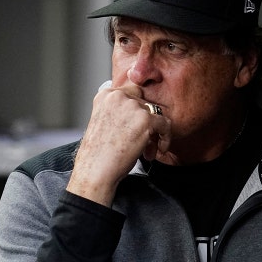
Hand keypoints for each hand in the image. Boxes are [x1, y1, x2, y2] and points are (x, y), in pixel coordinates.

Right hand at [66, 85, 170, 206]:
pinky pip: (165, 124)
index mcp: (105, 95)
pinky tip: (159, 149)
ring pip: (156, 114)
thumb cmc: (98, 153)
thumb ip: (120, 111)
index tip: (136, 127)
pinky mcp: (145, 119)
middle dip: (145, 124)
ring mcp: (132, 106)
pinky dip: (166, 137)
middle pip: (145, 104)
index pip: (133, 93)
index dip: (137, 111)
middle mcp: (118, 96)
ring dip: (154, 133)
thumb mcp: (105, 122)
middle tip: (142, 143)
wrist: (96, 169)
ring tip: (147, 150)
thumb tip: (144, 111)